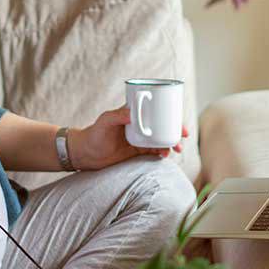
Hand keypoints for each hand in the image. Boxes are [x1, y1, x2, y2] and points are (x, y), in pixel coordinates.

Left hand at [69, 105, 188, 170]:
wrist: (86, 154)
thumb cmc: (94, 134)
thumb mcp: (105, 122)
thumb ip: (116, 115)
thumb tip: (132, 114)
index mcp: (135, 114)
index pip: (157, 112)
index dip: (172, 116)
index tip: (180, 123)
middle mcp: (140, 126)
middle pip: (164, 126)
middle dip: (176, 131)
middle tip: (182, 138)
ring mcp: (140, 139)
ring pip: (161, 140)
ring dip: (171, 144)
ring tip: (175, 150)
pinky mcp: (137, 152)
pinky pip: (154, 152)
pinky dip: (162, 153)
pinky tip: (164, 156)